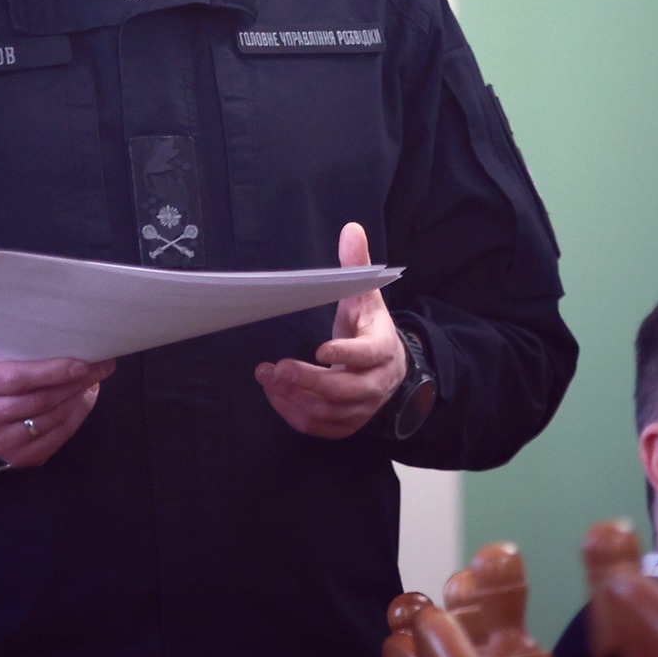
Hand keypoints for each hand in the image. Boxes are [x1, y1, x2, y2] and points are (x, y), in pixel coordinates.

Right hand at [0, 355, 114, 467]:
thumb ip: (19, 352)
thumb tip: (69, 343)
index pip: (18, 378)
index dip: (53, 371)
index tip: (82, 363)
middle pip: (40, 400)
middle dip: (75, 383)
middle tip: (101, 367)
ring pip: (51, 420)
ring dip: (78, 399)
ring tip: (94, 381)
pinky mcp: (18, 458)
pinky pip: (56, 438)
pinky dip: (75, 418)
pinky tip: (84, 401)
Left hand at [255, 222, 406, 437]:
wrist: (390, 367)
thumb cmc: (370, 328)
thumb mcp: (365, 296)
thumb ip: (356, 266)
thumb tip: (351, 229)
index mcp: (382, 348)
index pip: (366, 355)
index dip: (344, 355)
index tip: (319, 350)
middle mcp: (376, 382)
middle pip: (343, 390)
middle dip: (306, 380)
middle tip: (275, 368)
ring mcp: (363, 407)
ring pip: (328, 411)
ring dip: (294, 397)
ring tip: (267, 378)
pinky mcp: (349, 423)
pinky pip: (321, 427)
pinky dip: (295, 414)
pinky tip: (276, 395)